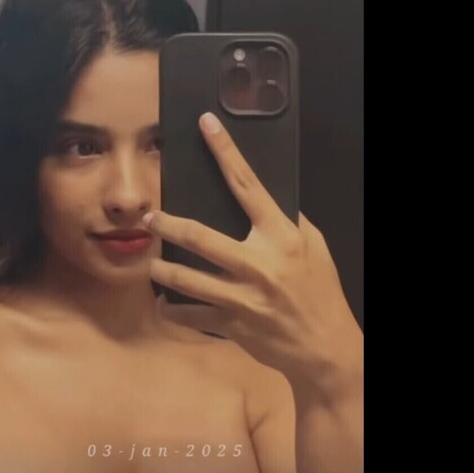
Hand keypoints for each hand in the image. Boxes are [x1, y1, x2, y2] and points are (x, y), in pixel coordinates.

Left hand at [147, 112, 361, 397]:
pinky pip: (189, 315)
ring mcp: (241, 297)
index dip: (226, 152)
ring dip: (162, 269)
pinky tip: (163, 302)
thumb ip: (287, 222)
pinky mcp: (231, 324)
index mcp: (280, 236)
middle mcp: (258, 263)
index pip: (248, 185)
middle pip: (199, 236)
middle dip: (167, 225)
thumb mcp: (314, 247)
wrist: (324, 347)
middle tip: (149, 218)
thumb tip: (263, 199)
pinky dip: (171, 308)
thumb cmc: (320, 291)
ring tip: (151, 263)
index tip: (206, 125)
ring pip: (186, 278)